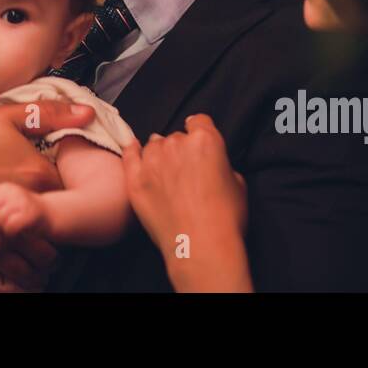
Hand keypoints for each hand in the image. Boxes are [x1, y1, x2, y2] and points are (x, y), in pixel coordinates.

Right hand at [0, 100, 93, 288]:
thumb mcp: (6, 117)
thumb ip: (50, 114)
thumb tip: (89, 113)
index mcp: (38, 175)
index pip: (74, 194)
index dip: (69, 194)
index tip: (57, 191)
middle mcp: (26, 209)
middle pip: (64, 229)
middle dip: (60, 224)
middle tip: (49, 215)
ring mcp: (7, 234)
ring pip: (47, 255)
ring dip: (47, 247)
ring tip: (37, 235)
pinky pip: (23, 272)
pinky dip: (29, 267)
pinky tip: (25, 255)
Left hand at [0, 182, 48, 239]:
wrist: (55, 215)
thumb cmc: (26, 215)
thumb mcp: (5, 212)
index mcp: (5, 188)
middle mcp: (13, 191)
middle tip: (7, 223)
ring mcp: (23, 201)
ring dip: (4, 228)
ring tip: (15, 226)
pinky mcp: (31, 214)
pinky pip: (10, 228)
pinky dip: (12, 233)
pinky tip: (20, 231)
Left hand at [122, 114, 252, 291]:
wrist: (201, 246)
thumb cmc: (225, 218)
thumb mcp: (238, 182)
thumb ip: (221, 163)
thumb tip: (211, 164)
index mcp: (205, 139)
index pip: (199, 121)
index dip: (200, 131)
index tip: (199, 142)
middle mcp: (176, 144)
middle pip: (176, 136)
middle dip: (182, 150)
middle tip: (187, 173)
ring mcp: (152, 160)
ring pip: (154, 145)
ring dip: (160, 155)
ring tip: (167, 175)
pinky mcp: (135, 179)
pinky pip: (129, 155)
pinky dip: (133, 152)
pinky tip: (134, 151)